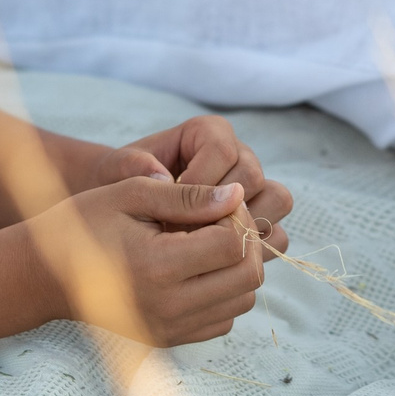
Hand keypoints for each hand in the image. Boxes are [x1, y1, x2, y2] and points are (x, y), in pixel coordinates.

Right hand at [34, 177, 266, 345]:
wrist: (44, 275)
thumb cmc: (84, 224)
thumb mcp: (131, 194)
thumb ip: (187, 196)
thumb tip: (236, 195)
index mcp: (159, 266)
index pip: (233, 244)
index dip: (236, 215)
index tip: (217, 201)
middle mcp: (169, 306)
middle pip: (247, 277)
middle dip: (245, 241)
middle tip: (221, 219)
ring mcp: (170, 329)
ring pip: (241, 301)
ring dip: (237, 268)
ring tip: (210, 241)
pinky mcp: (169, 340)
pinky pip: (222, 320)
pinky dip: (223, 292)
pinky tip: (198, 267)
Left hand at [97, 115, 293, 252]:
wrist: (130, 206)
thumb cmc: (125, 180)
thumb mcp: (118, 168)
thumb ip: (132, 165)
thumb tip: (162, 176)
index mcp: (210, 133)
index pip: (222, 151)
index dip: (199, 183)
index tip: (169, 210)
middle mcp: (240, 157)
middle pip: (254, 177)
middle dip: (221, 211)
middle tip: (185, 235)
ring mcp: (255, 190)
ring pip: (276, 202)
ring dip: (244, 229)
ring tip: (204, 248)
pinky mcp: (260, 221)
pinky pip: (275, 234)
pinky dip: (252, 250)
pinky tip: (215, 262)